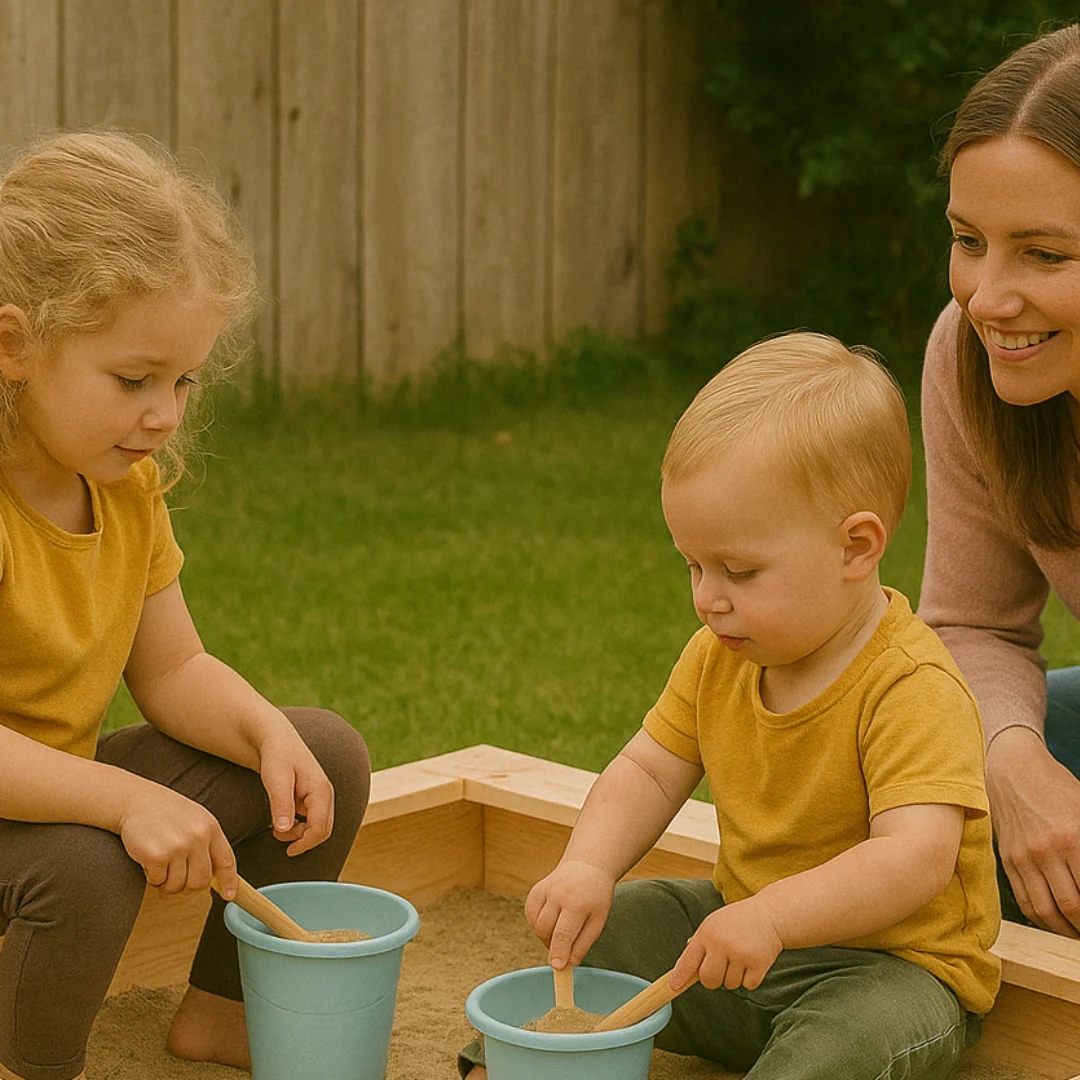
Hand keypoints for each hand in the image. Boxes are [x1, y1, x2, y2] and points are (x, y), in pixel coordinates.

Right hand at [118, 781, 236, 895]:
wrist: (136, 801)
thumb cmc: (167, 813)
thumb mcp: (196, 820)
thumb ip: (207, 844)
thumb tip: (217, 876)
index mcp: (210, 828)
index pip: (226, 860)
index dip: (229, 881)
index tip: (229, 894)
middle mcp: (197, 837)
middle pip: (200, 881)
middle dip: (187, 884)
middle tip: (175, 872)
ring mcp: (177, 846)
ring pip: (177, 885)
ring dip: (167, 881)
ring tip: (162, 861)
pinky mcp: (156, 855)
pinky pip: (157, 882)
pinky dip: (152, 876)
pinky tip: (149, 858)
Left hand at [257, 720, 334, 856]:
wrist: (276, 738)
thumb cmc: (276, 755)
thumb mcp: (275, 779)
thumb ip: (281, 804)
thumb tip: (284, 831)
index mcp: (321, 790)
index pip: (321, 828)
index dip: (306, 844)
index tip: (288, 851)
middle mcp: (325, 794)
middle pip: (323, 830)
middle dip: (302, 839)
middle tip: (277, 836)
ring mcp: (320, 796)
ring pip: (317, 827)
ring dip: (299, 833)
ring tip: (276, 826)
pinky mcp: (313, 798)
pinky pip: (311, 820)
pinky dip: (298, 826)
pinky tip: (283, 818)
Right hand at [525, 859, 615, 968]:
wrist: (587, 865)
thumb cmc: (596, 896)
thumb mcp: (598, 919)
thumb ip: (584, 942)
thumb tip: (568, 963)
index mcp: (577, 903)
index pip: (563, 934)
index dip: (558, 952)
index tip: (556, 967)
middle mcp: (558, 894)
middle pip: (545, 929)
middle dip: (551, 945)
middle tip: (564, 947)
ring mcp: (545, 890)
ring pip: (536, 924)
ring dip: (545, 935)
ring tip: (560, 930)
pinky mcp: (536, 889)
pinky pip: (530, 914)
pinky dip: (537, 923)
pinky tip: (550, 920)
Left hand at [670, 898, 782, 991]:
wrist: (770, 915)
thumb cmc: (738, 920)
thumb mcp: (713, 924)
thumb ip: (699, 944)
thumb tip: (683, 968)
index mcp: (707, 933)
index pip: (689, 960)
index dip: (680, 976)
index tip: (674, 987)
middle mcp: (721, 943)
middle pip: (709, 980)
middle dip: (714, 979)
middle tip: (723, 965)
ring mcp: (740, 954)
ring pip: (730, 985)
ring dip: (734, 977)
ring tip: (741, 956)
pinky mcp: (758, 964)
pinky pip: (748, 986)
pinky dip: (750, 978)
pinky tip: (752, 961)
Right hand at [987, 728, 1079, 936]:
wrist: (1012, 769)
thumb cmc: (1056, 787)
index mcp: (1072, 837)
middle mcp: (1046, 851)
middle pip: (1072, 908)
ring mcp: (1023, 857)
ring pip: (1046, 912)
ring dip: (1066, 930)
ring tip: (1077, 934)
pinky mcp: (1007, 859)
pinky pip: (1024, 900)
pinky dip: (1041, 919)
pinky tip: (1055, 922)